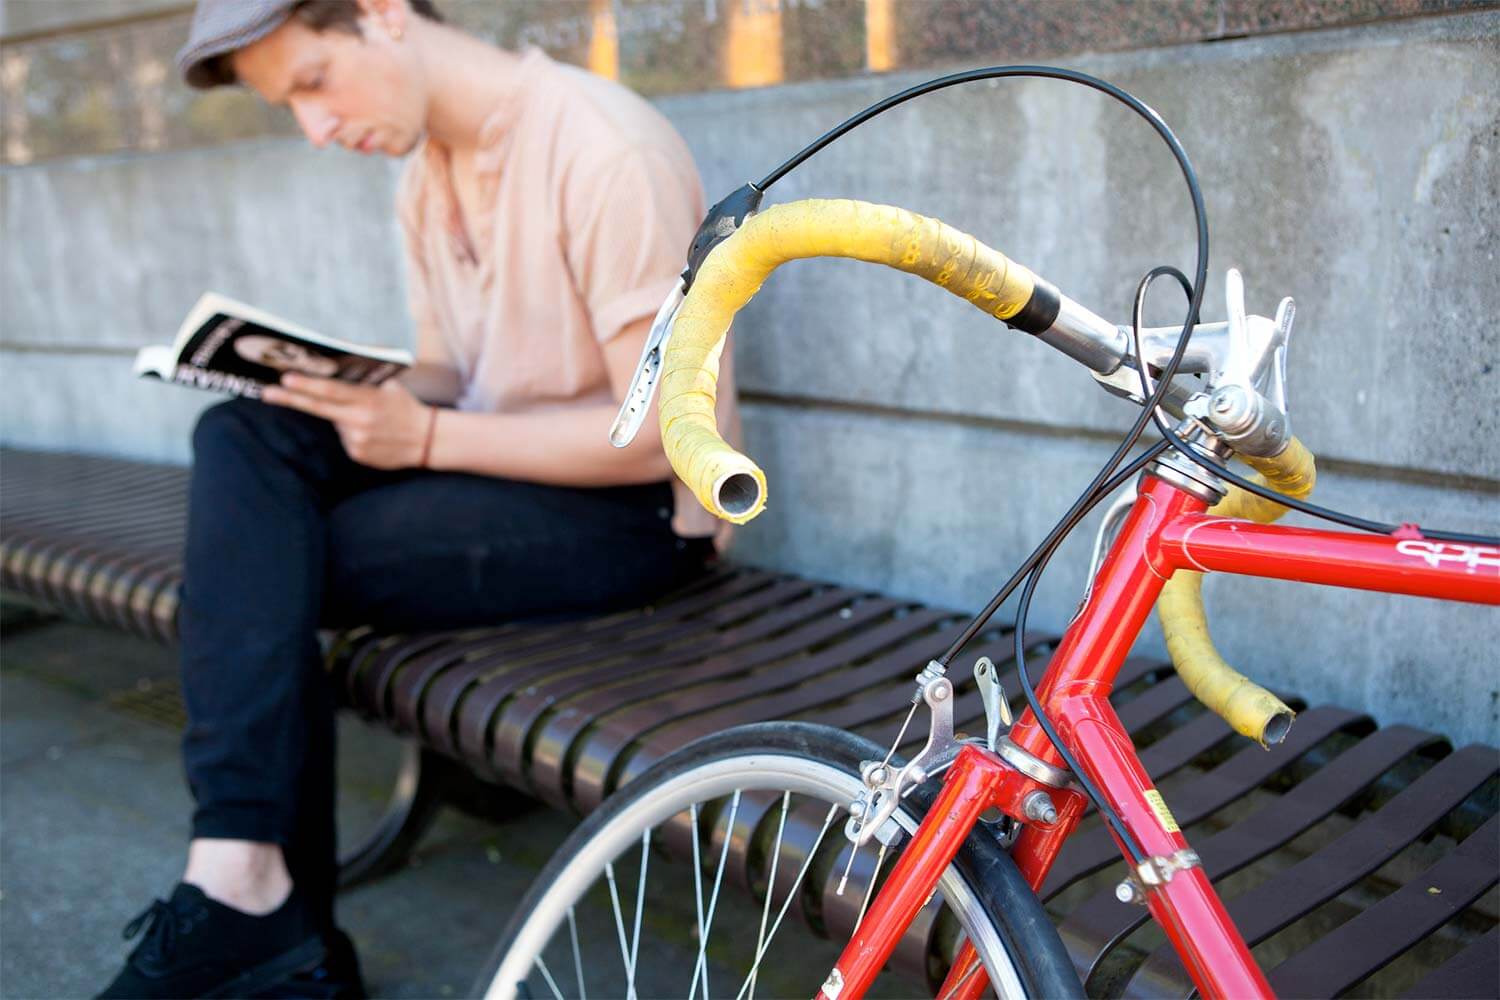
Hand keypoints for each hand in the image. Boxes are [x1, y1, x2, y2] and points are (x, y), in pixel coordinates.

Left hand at [262, 374, 431, 469]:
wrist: (427, 440)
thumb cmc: (405, 407)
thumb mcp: (390, 386)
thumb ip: (363, 380)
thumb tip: (333, 366)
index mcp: (369, 400)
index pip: (332, 392)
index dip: (307, 386)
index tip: (285, 379)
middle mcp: (360, 421)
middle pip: (319, 408)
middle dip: (290, 399)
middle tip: (267, 393)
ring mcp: (357, 440)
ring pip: (334, 423)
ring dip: (340, 416)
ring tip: (370, 419)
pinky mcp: (357, 454)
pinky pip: (344, 438)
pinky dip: (351, 431)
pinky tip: (371, 432)